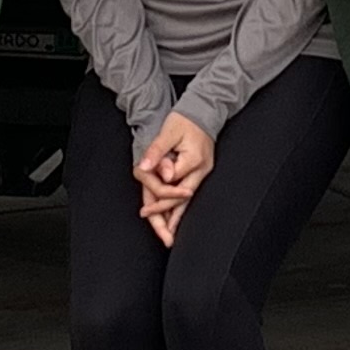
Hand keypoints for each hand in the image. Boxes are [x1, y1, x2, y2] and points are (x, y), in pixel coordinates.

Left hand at [136, 111, 214, 247]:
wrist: (204, 111)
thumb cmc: (185, 120)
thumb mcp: (168, 132)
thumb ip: (157, 151)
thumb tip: (146, 167)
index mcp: (193, 160)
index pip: (172, 184)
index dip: (158, 196)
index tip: (145, 210)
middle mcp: (200, 170)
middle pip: (184, 199)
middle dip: (171, 219)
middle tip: (163, 237)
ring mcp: (202, 173)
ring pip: (188, 200)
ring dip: (178, 218)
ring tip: (170, 238)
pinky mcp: (200, 173)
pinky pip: (189, 194)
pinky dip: (181, 207)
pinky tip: (176, 219)